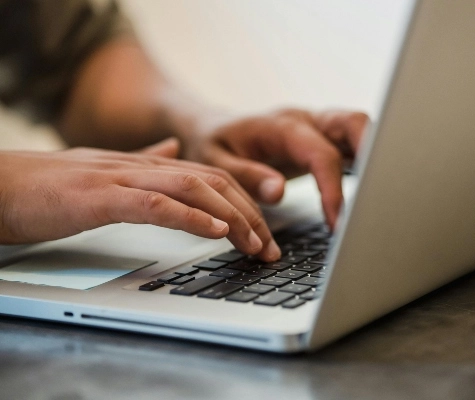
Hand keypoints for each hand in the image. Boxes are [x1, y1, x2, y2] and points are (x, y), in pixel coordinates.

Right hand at [0, 139, 280, 260]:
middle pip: (212, 180)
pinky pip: (154, 204)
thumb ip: (143, 162)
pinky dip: (189, 216)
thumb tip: (173, 151)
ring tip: (254, 243)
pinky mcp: (99, 198)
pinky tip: (214, 230)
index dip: (243, 202)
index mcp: (145, 164)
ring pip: (192, 187)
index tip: (263, 233)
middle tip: (270, 247)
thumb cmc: (50, 187)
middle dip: (249, 214)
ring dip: (230, 216)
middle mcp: (141, 166)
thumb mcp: (106, 172)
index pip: (210, 177)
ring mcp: (121, 179)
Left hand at [181, 108, 368, 227]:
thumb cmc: (212, 143)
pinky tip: (366, 190)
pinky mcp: (322, 138)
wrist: (212, 128)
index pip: (321, 154)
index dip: (333, 189)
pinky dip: (365, 162)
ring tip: (376, 198)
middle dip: (373, 155)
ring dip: (374, 157)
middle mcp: (305, 120)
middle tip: (376, 199)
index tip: (338, 222)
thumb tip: (279, 191)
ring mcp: (317, 126)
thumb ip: (246, 176)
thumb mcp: (215, 162)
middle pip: (355, 123)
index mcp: (280, 126)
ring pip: (360, 129)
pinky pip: (353, 143)